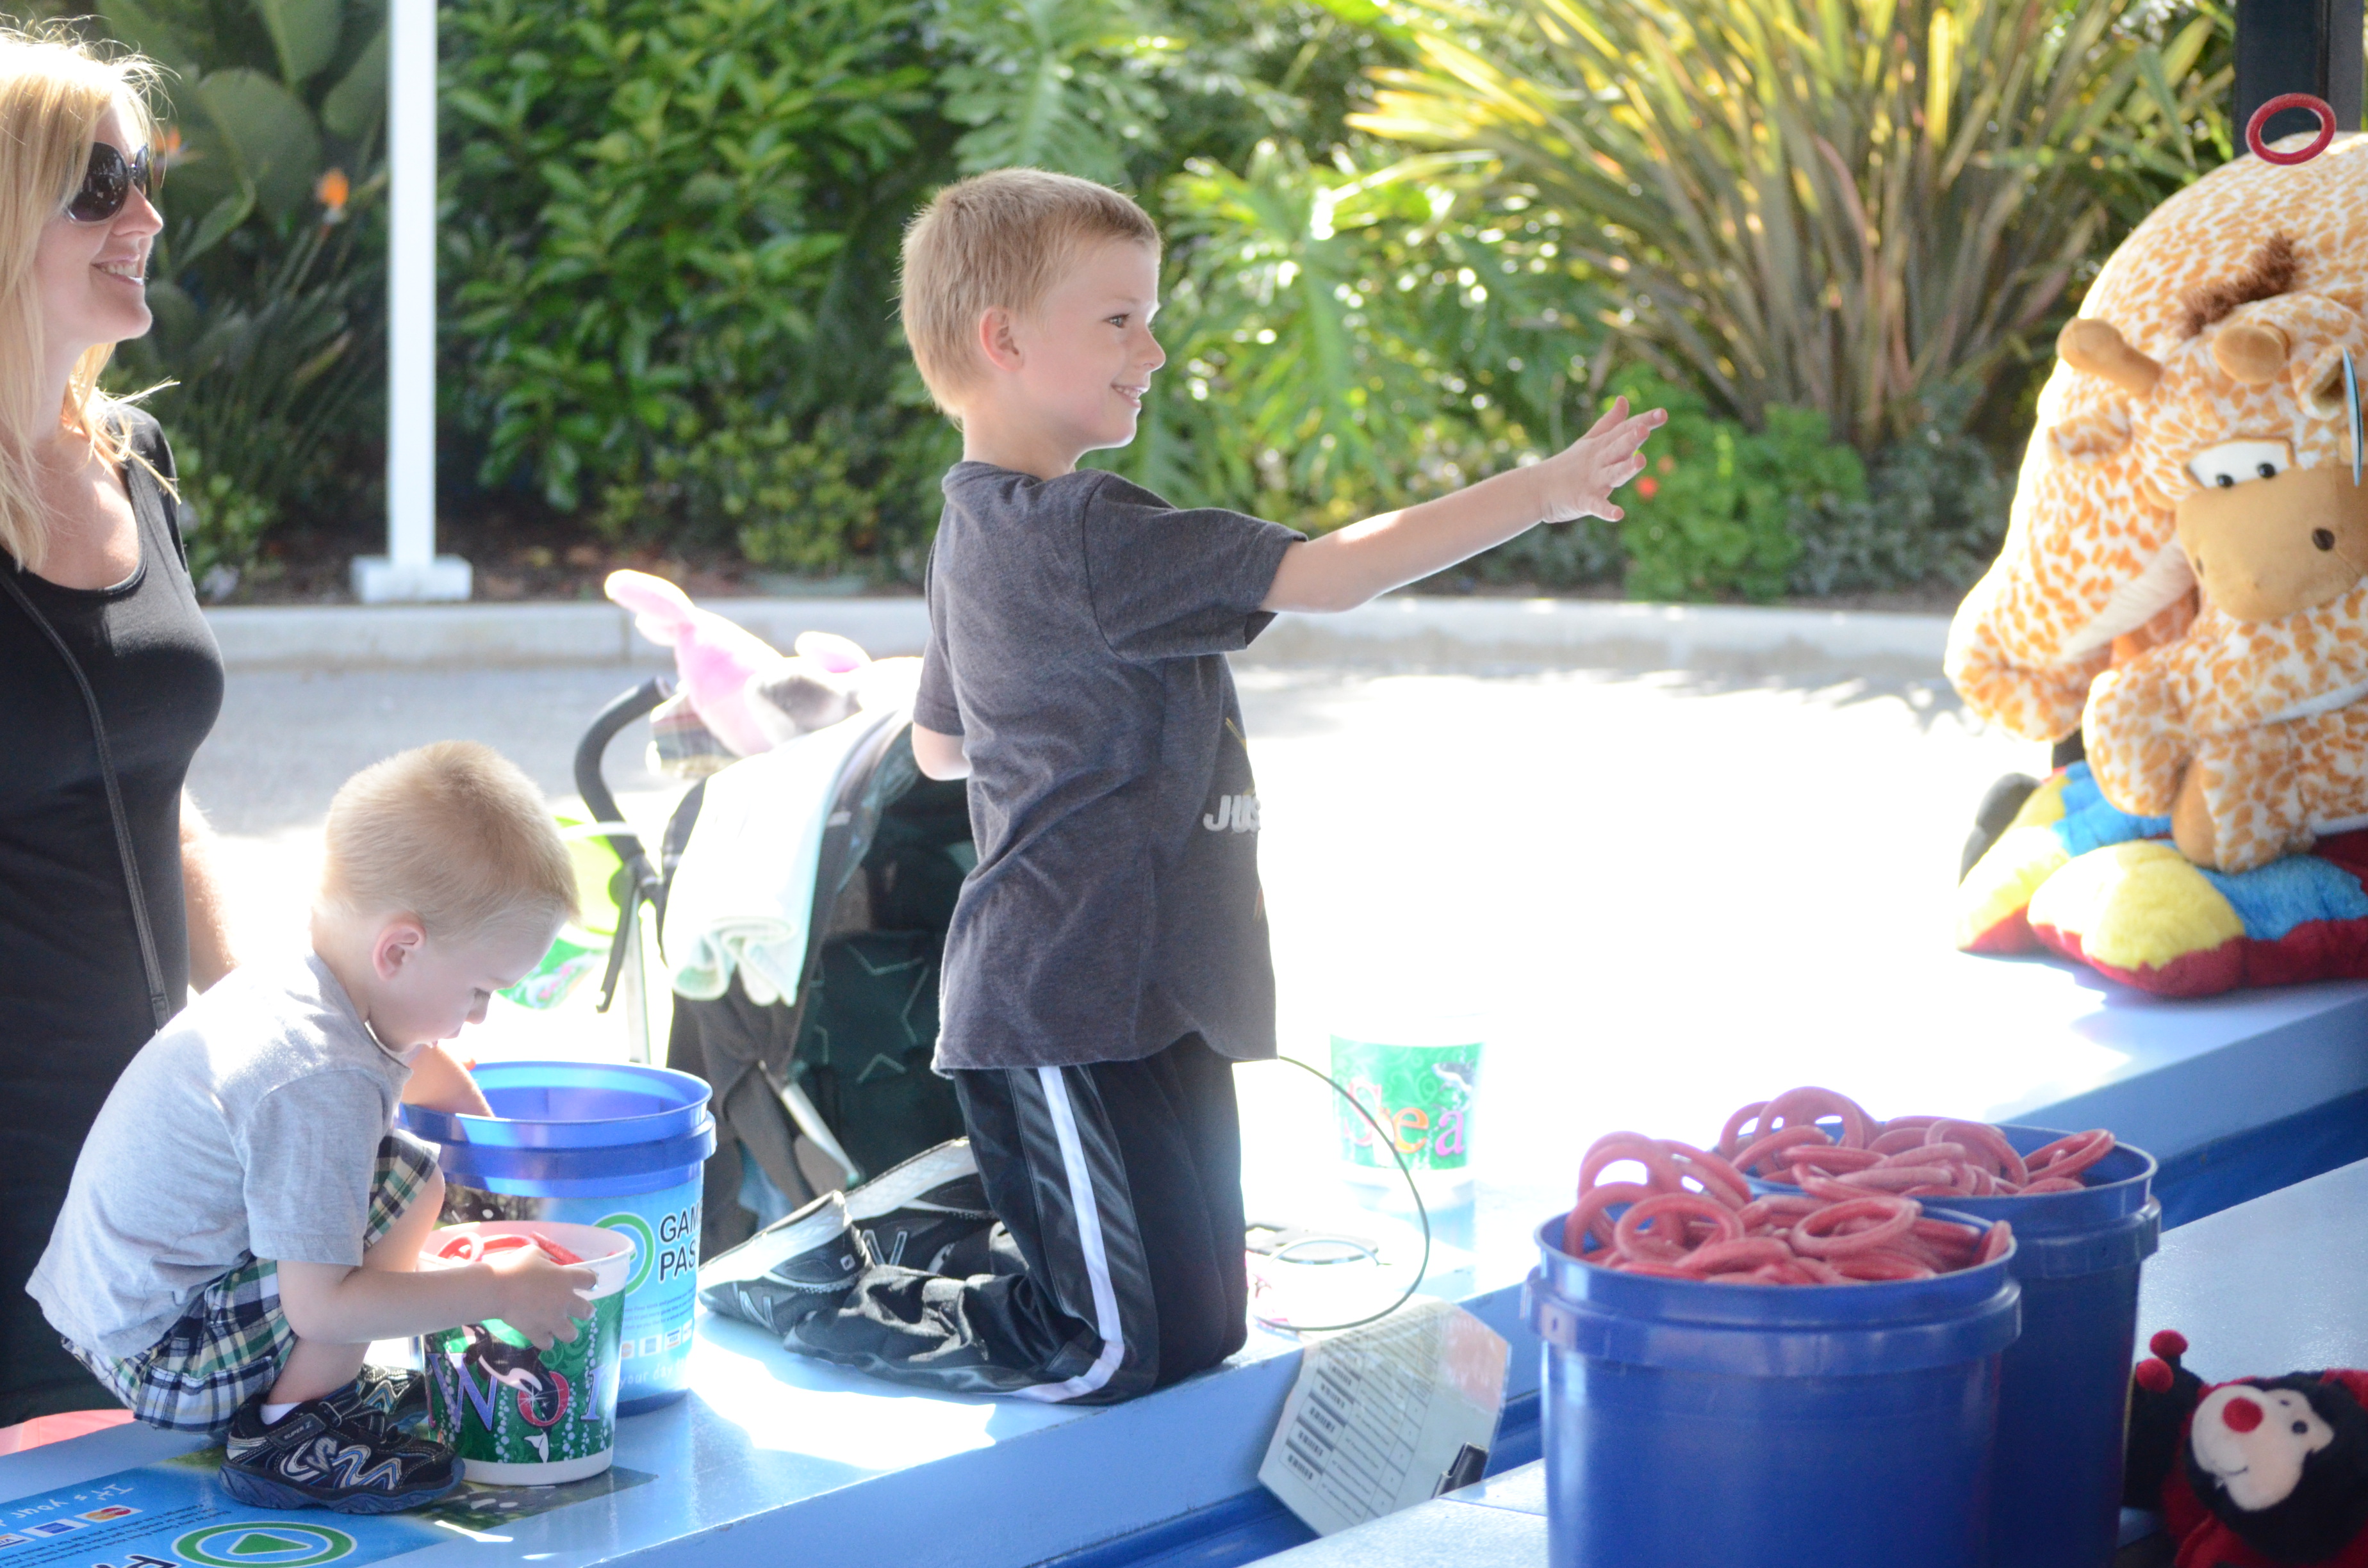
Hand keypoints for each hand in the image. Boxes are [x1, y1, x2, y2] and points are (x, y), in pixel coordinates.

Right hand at [486, 1246, 595, 1348]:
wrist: (497, 1289)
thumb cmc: (515, 1267)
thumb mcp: (533, 1253)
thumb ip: (545, 1260)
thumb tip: (546, 1265)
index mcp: (566, 1279)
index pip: (590, 1280)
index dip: (590, 1282)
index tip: (587, 1284)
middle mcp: (564, 1301)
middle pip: (587, 1311)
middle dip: (585, 1311)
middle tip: (578, 1310)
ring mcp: (552, 1320)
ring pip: (571, 1334)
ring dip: (568, 1331)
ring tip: (562, 1328)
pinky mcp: (537, 1332)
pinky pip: (548, 1344)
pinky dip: (546, 1341)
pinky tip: (543, 1336)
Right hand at [1530, 396, 1666, 523]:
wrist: (1538, 489)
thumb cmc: (1568, 465)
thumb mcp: (1590, 441)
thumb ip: (1610, 422)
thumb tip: (1623, 399)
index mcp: (1602, 446)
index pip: (1624, 430)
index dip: (1643, 421)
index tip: (1662, 414)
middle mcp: (1600, 462)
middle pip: (1618, 448)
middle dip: (1631, 439)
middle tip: (1643, 429)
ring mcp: (1592, 482)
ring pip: (1613, 474)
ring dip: (1626, 467)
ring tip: (1640, 461)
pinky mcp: (1584, 501)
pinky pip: (1598, 506)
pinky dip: (1607, 511)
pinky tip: (1618, 515)